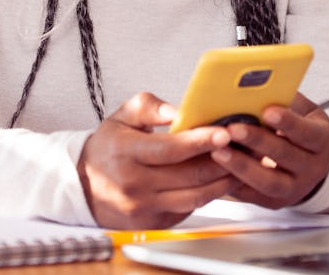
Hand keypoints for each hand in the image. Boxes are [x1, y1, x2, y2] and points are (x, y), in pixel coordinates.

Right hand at [77, 92, 234, 228]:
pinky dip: (209, 194)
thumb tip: (180, 111)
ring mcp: (145, 207)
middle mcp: (135, 183)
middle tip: (243, 144)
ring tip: (241, 162)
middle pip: (189, 174)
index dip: (200, 140)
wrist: (84, 185)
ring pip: (195, 196)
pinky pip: (190, 208)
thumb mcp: (122, 116)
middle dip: (222, 158)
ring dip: (223, 179)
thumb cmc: (108, 146)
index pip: (170, 149)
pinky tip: (221, 179)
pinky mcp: (154, 222)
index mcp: (126, 152)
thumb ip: (151, 106)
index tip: (223, 131)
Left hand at [210, 92, 328, 208]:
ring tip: (218, 151)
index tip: (267, 111)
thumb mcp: (302, 110)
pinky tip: (216, 169)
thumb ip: (285, 99)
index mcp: (321, 141)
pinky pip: (253, 196)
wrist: (310, 161)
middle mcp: (312, 168)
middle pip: (285, 156)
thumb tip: (256, 85)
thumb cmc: (300, 125)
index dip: (288, 122)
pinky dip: (233, 183)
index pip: (307, 132)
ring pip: (269, 182)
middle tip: (233, 129)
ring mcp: (295, 189)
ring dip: (242, 167)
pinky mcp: (275, 202)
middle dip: (258, 142)